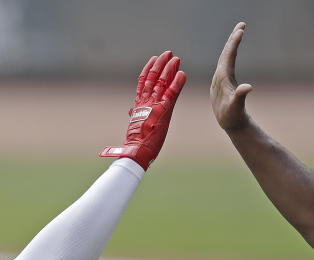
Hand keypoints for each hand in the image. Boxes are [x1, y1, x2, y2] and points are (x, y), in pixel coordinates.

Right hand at [99, 50, 186, 169]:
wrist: (136, 151)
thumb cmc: (135, 143)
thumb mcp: (135, 125)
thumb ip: (134, 115)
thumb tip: (131, 111)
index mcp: (139, 105)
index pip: (143, 82)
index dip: (148, 69)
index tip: (153, 59)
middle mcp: (146, 102)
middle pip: (153, 78)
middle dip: (161, 64)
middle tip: (168, 53)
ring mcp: (154, 105)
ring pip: (162, 82)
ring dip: (169, 69)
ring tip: (176, 58)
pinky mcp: (163, 111)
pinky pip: (171, 94)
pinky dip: (177, 83)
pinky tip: (182, 73)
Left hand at [211, 22, 252, 131]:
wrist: (227, 123)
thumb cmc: (232, 116)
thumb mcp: (236, 107)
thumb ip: (240, 96)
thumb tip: (248, 87)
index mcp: (222, 78)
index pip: (228, 56)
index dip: (234, 43)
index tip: (240, 30)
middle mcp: (219, 75)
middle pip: (226, 53)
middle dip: (233, 38)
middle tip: (241, 24)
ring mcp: (220, 78)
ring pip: (225, 56)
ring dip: (232, 44)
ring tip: (239, 32)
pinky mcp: (222, 81)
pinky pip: (226, 62)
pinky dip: (230, 53)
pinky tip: (232, 50)